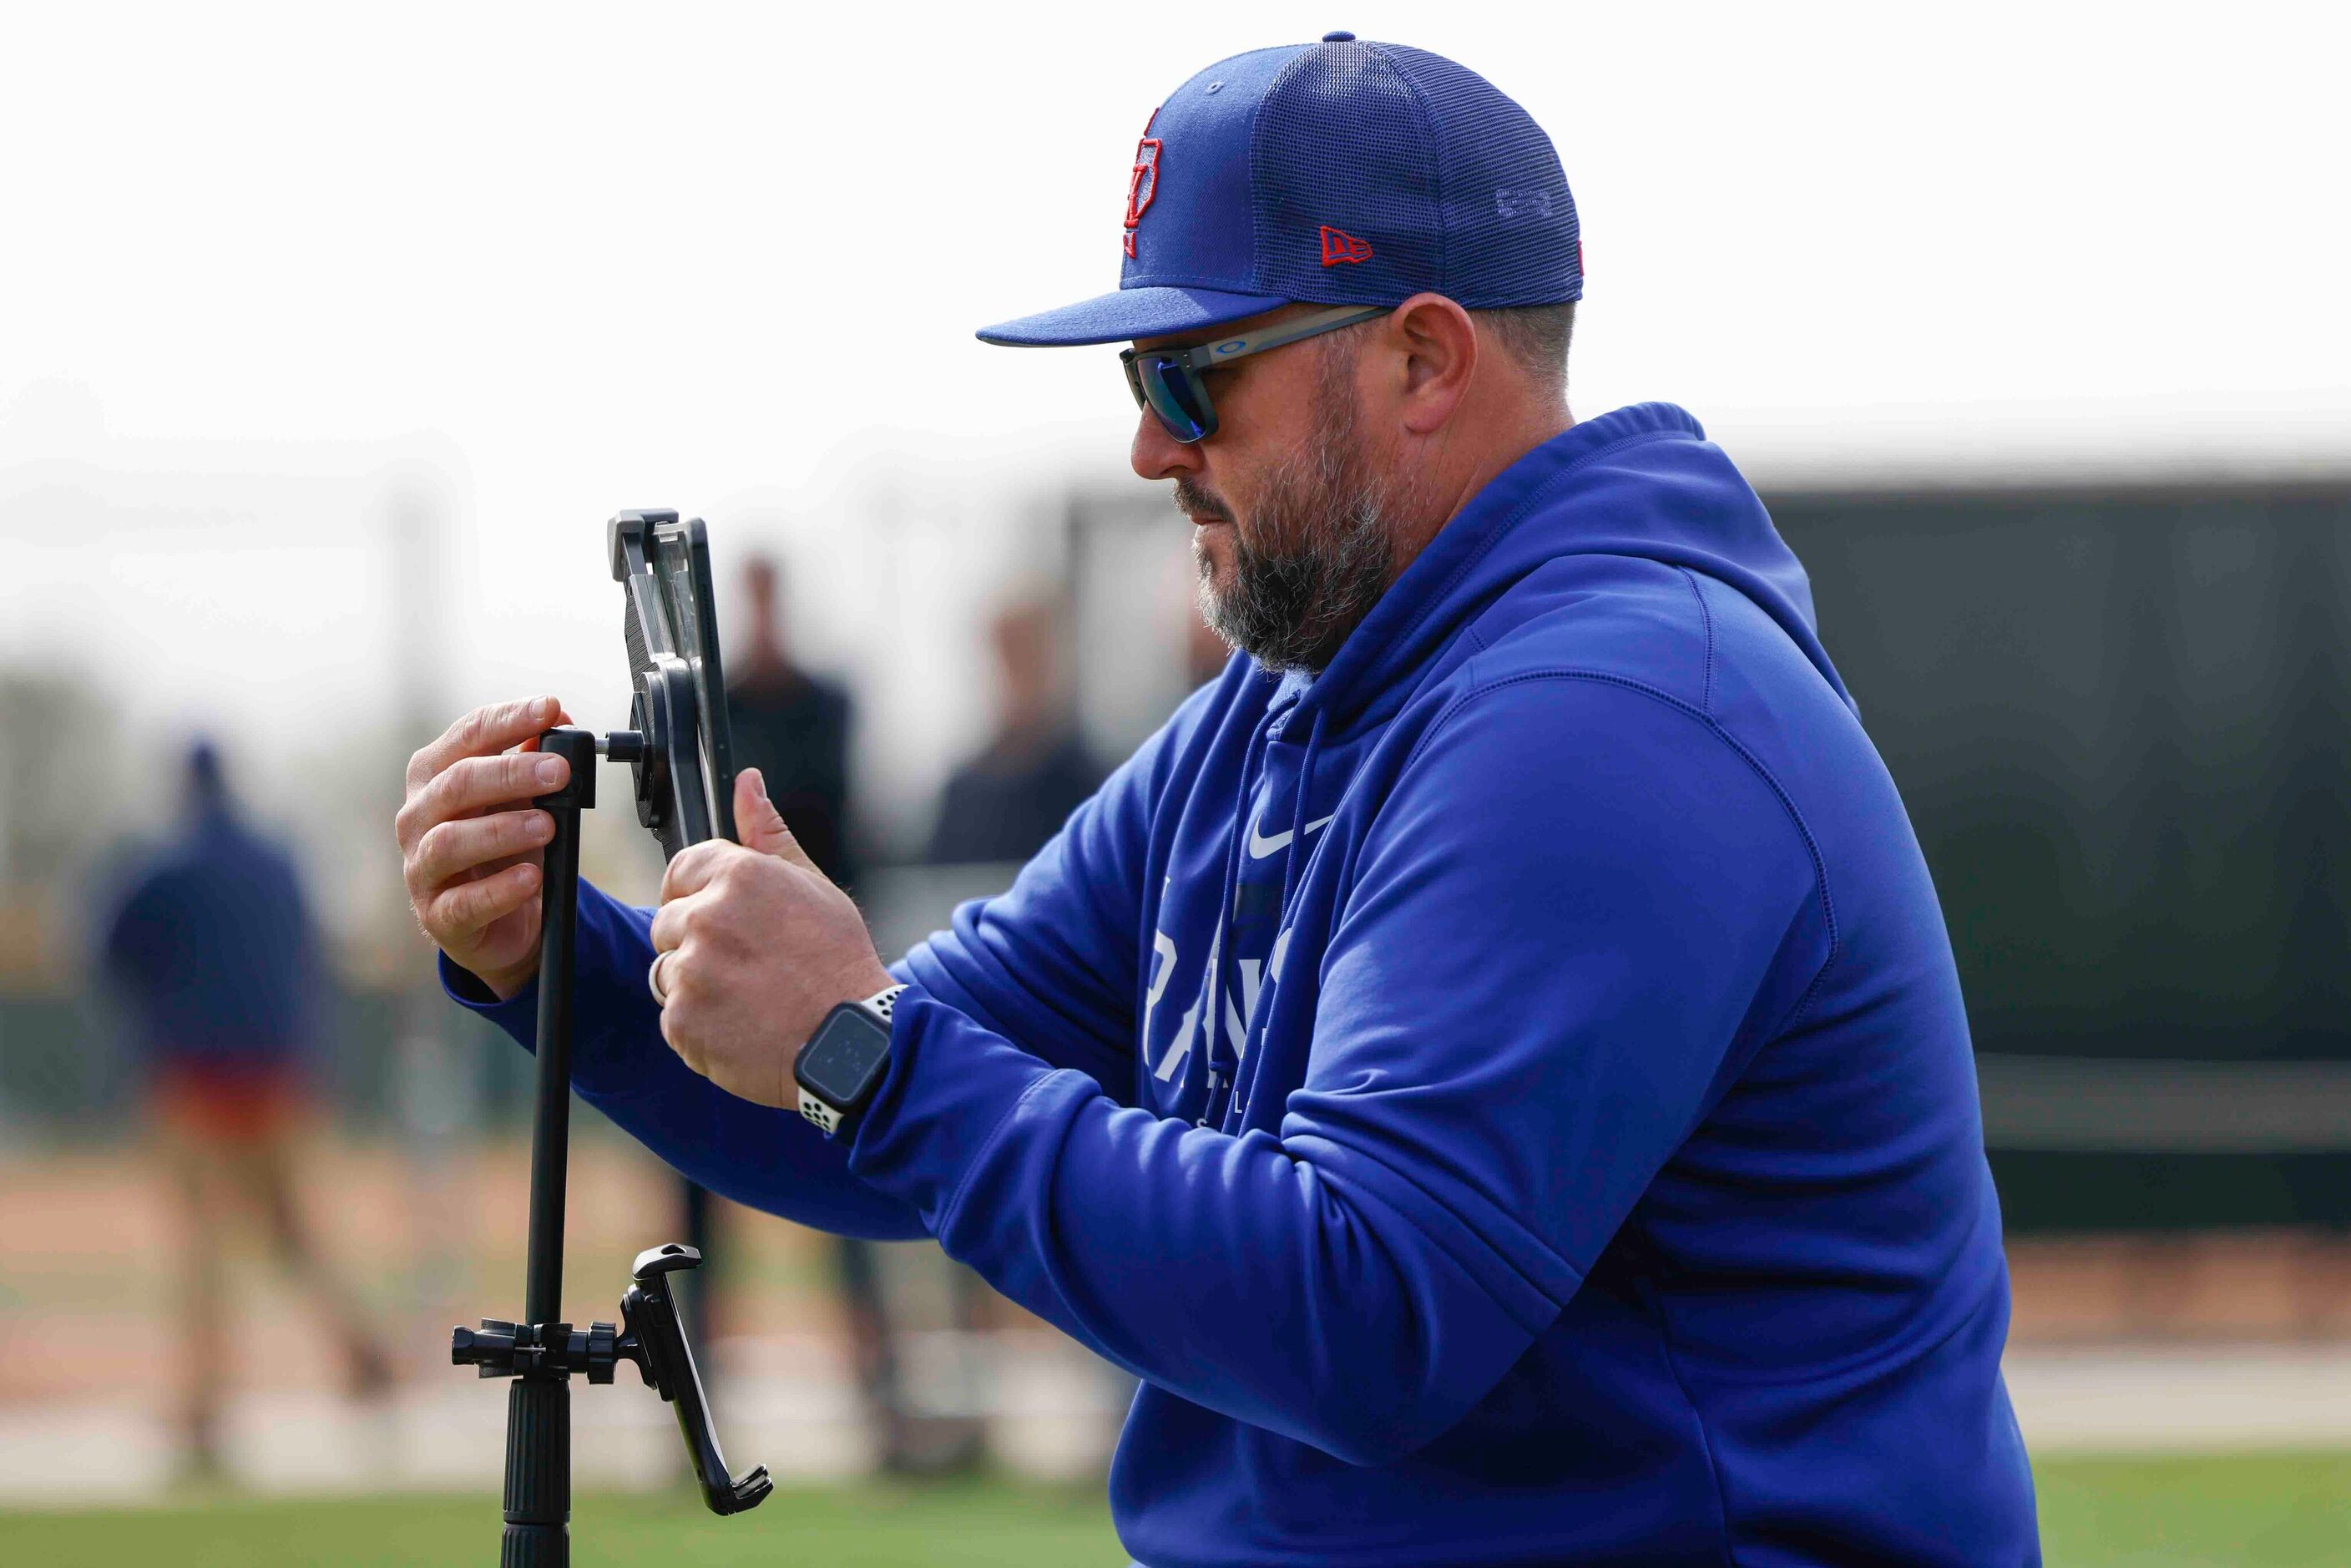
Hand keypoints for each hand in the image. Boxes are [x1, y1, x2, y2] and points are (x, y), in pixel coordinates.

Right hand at [397, 696, 574, 1000]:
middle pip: (456, 784)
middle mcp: (419, 817)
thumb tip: (558, 719)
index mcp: (436, 777)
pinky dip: (501, 889)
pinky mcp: (438, 915)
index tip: (550, 708)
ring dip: (504, 829)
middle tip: (560, 772)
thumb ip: (534, 761)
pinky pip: (463, 903)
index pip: (467, 736)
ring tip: (548, 826)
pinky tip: (532, 878)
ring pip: (450, 841)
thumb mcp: (520, 800)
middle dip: (511, 772)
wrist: (497, 921)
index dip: (508, 720)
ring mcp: (422, 867)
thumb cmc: (504, 848)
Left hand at [649, 769, 892, 1107]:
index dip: (698, 894)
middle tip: (749, 965)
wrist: (851, 1041)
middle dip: (699, 943)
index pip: (680, 871)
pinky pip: (673, 1017)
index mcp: (738, 877)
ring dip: (698, 986)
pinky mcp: (683, 1021)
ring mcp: (691, 972)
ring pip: (668, 972)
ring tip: (749, 997)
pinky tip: (742, 1025)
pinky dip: (701, 1026)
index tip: (724, 919)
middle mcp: (708, 918)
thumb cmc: (838, 962)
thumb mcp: (812, 885)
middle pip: (669, 923)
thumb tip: (748, 783)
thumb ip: (769, 833)